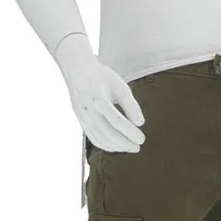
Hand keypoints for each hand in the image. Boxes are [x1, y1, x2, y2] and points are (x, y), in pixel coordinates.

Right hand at [55, 35, 144, 152]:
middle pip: (109, 134)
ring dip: (117, 147)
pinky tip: (117, 147)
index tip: (141, 139)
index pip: (117, 122)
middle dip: (125, 143)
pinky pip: (94, 139)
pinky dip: (107, 146)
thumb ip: (131, 104)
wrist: (78, 72)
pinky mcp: (82, 123)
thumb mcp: (119, 86)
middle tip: (138, 147)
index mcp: (99, 100)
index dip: (130, 133)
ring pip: (101, 139)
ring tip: (130, 147)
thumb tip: (140, 123)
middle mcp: (89, 111)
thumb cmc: (102, 78)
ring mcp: (83, 119)